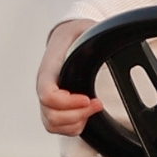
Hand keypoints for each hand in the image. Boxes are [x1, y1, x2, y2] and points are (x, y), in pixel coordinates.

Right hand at [37, 18, 101, 138]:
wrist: (68, 37)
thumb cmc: (76, 34)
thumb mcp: (86, 28)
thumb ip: (94, 34)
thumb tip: (112, 40)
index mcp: (49, 68)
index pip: (47, 93)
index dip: (67, 102)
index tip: (88, 98)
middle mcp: (44, 86)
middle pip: (51, 115)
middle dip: (78, 114)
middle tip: (96, 104)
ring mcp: (46, 99)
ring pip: (52, 124)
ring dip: (75, 122)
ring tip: (91, 110)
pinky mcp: (53, 108)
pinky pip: (57, 128)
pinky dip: (73, 128)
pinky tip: (85, 116)